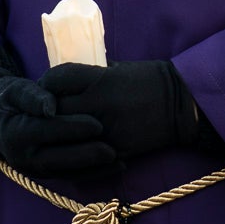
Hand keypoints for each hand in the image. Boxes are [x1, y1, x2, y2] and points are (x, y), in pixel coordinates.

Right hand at [0, 70, 116, 178]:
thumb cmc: (11, 100)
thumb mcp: (17, 91)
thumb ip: (33, 96)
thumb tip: (50, 106)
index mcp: (15, 133)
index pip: (47, 131)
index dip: (72, 129)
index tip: (97, 124)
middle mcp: (23, 157)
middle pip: (57, 158)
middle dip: (86, 155)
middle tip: (112, 149)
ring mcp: (34, 169)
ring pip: (66, 172)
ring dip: (93, 169)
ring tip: (118, 160)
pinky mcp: (46, 175)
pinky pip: (71, 177)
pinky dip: (93, 174)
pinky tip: (115, 167)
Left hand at [40, 61, 199, 161]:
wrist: (179, 105)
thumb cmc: (149, 80)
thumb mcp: (117, 68)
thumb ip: (90, 75)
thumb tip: (65, 80)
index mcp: (99, 79)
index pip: (56, 79)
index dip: (45, 84)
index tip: (46, 89)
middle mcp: (99, 104)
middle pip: (55, 109)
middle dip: (47, 111)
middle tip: (45, 113)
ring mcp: (105, 129)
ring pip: (66, 136)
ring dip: (58, 134)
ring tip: (57, 133)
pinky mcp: (114, 149)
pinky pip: (84, 155)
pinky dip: (76, 152)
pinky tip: (74, 148)